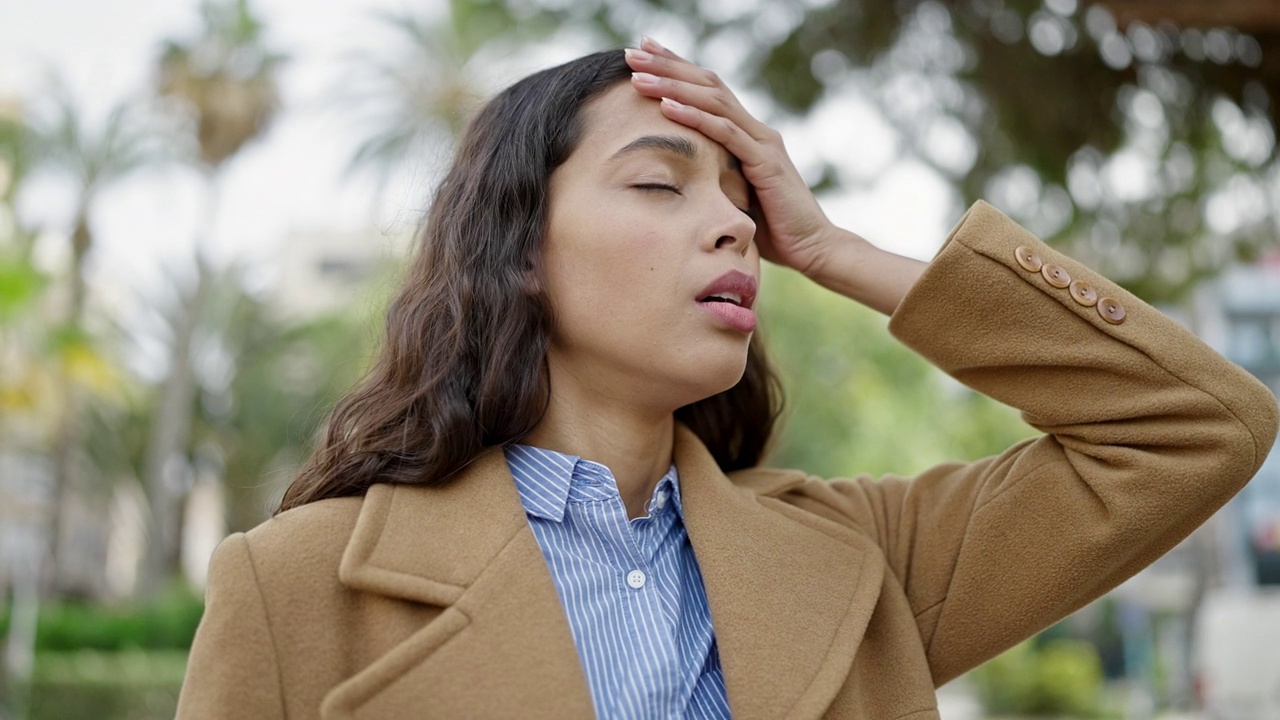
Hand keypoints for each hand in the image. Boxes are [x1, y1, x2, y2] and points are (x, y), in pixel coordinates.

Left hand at [624, 37, 846, 276]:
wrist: (811, 247)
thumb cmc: (770, 229)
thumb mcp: (732, 196)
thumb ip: (713, 179)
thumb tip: (678, 180)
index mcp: (747, 134)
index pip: (708, 90)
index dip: (676, 69)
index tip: (641, 55)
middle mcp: (756, 129)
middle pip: (708, 83)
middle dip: (669, 66)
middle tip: (632, 51)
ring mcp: (762, 142)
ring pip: (713, 100)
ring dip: (673, 85)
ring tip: (638, 75)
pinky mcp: (765, 161)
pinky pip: (726, 132)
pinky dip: (695, 117)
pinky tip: (666, 106)